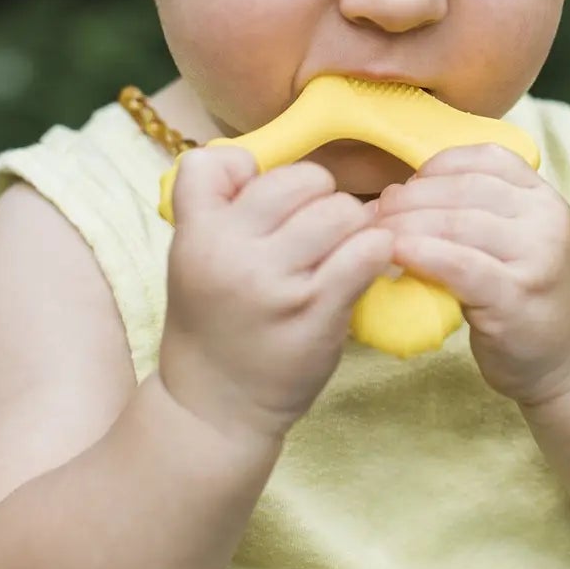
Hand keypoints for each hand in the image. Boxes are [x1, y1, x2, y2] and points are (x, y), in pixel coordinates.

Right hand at [159, 145, 394, 445]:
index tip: (265, 204)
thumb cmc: (214, 321)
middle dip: (319, 197)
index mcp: (197, 234)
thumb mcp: (193, 256)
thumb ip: (218, 204)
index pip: (220, 161)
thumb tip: (256, 160)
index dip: (253, 174)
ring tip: (341, 249)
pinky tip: (366, 263)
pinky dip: (376, 250)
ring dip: (352, 224)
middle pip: (301, 179)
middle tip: (317, 229)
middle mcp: (232, 253)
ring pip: (341, 210)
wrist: (214, 408)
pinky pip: (367, 251)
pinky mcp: (318, 312)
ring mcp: (276, 283)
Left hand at [375, 144, 569, 405]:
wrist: (567, 359)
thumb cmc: (522, 294)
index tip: (401, 187)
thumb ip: (476, 209)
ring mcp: (538, 256)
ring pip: (457, 223)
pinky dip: (422, 254)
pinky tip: (395, 254)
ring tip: (374, 236)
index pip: (483, 159)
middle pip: (463, 190)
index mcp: (543, 195)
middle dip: (409, 198)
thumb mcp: (513, 238)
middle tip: (373, 214)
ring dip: (405, 225)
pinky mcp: (517, 296)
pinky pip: (461, 264)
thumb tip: (398, 192)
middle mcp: (547, 218)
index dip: (434, 168)